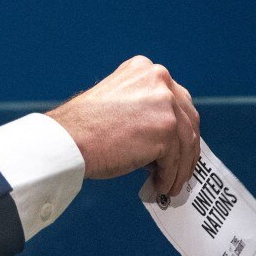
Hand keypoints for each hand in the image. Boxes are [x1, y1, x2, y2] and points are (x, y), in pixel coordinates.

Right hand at [46, 56, 199, 196]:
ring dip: (179, 167)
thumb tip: (163, 137)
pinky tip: (161, 185)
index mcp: (145, 70)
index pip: (176, 99)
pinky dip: (170, 176)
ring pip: (185, 142)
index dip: (180, 126)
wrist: (67, 140)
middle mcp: (159, 80)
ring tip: (170, 184)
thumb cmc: (83, 128)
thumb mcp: (117, 102)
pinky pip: (175, 159)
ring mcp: (165, 103)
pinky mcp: (166, 129)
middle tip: (180, 168)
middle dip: (186, 148)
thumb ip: (142, 108)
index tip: (179, 145)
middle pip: (187, 119)